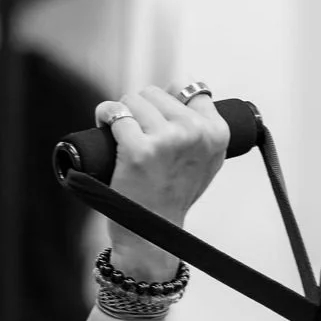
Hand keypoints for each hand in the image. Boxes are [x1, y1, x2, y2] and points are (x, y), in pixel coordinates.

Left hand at [97, 84, 227, 279]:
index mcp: (217, 133)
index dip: (167, 100)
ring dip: (121, 112)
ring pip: (133, 100)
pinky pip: (115, 113)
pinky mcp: (139, 149)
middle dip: (141, 107)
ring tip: (121, 133)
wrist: (153, 232)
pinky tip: (103, 125)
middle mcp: (195, 133)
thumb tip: (182, 87)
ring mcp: (168, 140)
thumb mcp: (205, 160)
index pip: (190, 89)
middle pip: (155, 92)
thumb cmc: (173, 194)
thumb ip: (203, 127)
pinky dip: (104, 115)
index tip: (157, 119)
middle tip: (135, 132)